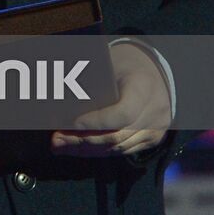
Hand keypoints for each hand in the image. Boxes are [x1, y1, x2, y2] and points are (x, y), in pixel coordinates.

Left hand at [51, 42, 171, 158]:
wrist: (156, 71)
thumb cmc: (126, 63)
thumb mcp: (112, 63)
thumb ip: (92, 78)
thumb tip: (60, 93)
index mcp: (143, 88)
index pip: (122, 114)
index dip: (96, 122)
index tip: (72, 123)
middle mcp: (153, 113)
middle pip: (116, 136)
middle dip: (83, 141)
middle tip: (56, 140)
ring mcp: (155, 130)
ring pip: (117, 148)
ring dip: (87, 150)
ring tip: (61, 146)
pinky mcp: (151, 140)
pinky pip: (123, 151)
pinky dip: (99, 151)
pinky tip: (79, 150)